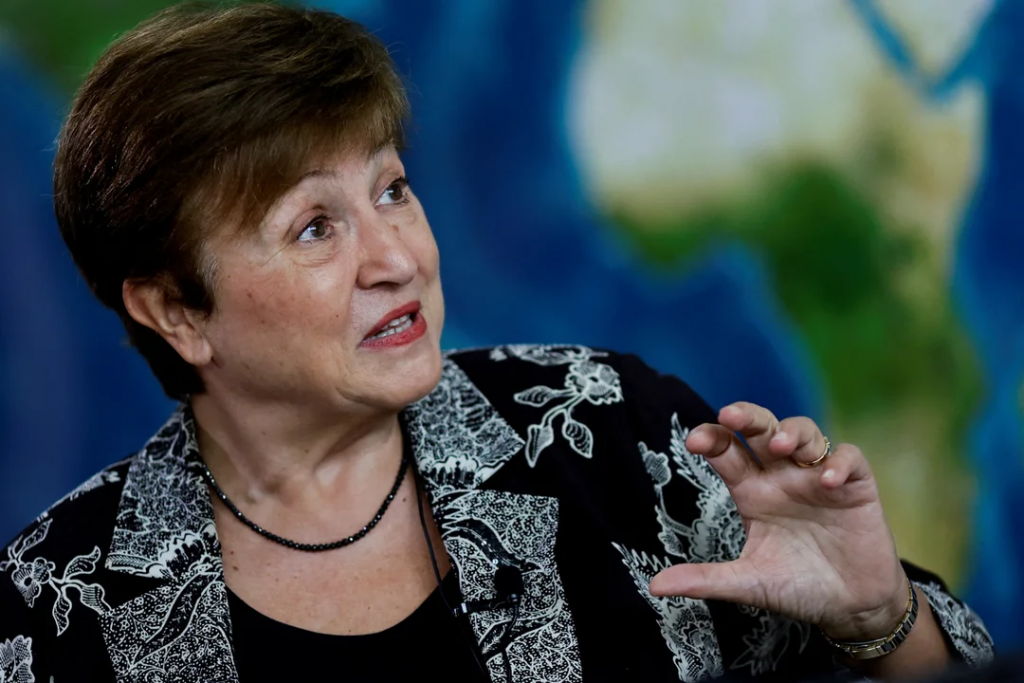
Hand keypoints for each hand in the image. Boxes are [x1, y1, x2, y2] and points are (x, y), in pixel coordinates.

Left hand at [648, 402, 908, 641]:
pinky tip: (827, 481)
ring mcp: (817, 476)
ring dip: (792, 432)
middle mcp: (781, 475)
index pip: (726, 450)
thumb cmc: (796, 587)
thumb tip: (655, 586)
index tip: (694, 442)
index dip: (711, 437)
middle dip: (747, 416)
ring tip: (781, 448)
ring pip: (804, 432)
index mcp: (751, 490)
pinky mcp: (855, 486)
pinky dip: (839, 462)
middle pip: (761, 428)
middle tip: (731, 416)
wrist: (850, 608)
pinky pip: (848, 458)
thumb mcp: (747, 584)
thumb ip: (705, 579)